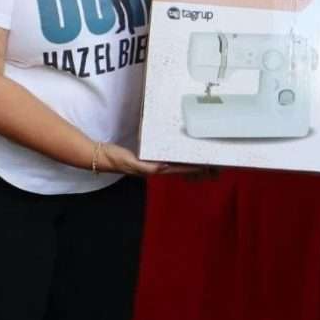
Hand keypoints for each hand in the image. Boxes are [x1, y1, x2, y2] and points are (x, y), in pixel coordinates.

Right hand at [96, 143, 210, 176]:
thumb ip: (146, 167)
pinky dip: (177, 155)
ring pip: (177, 162)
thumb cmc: (118, 160)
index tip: (208, 165)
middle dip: (197, 167)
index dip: (194, 168)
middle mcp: (158, 167)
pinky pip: (168, 156)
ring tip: (204, 157)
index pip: (180, 168)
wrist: (104, 156)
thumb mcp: (132, 163)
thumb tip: (162, 167)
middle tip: (214, 164)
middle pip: (182, 167)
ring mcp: (154, 162)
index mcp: (156, 169)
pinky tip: (181, 150)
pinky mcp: (150, 156)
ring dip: (190, 162)